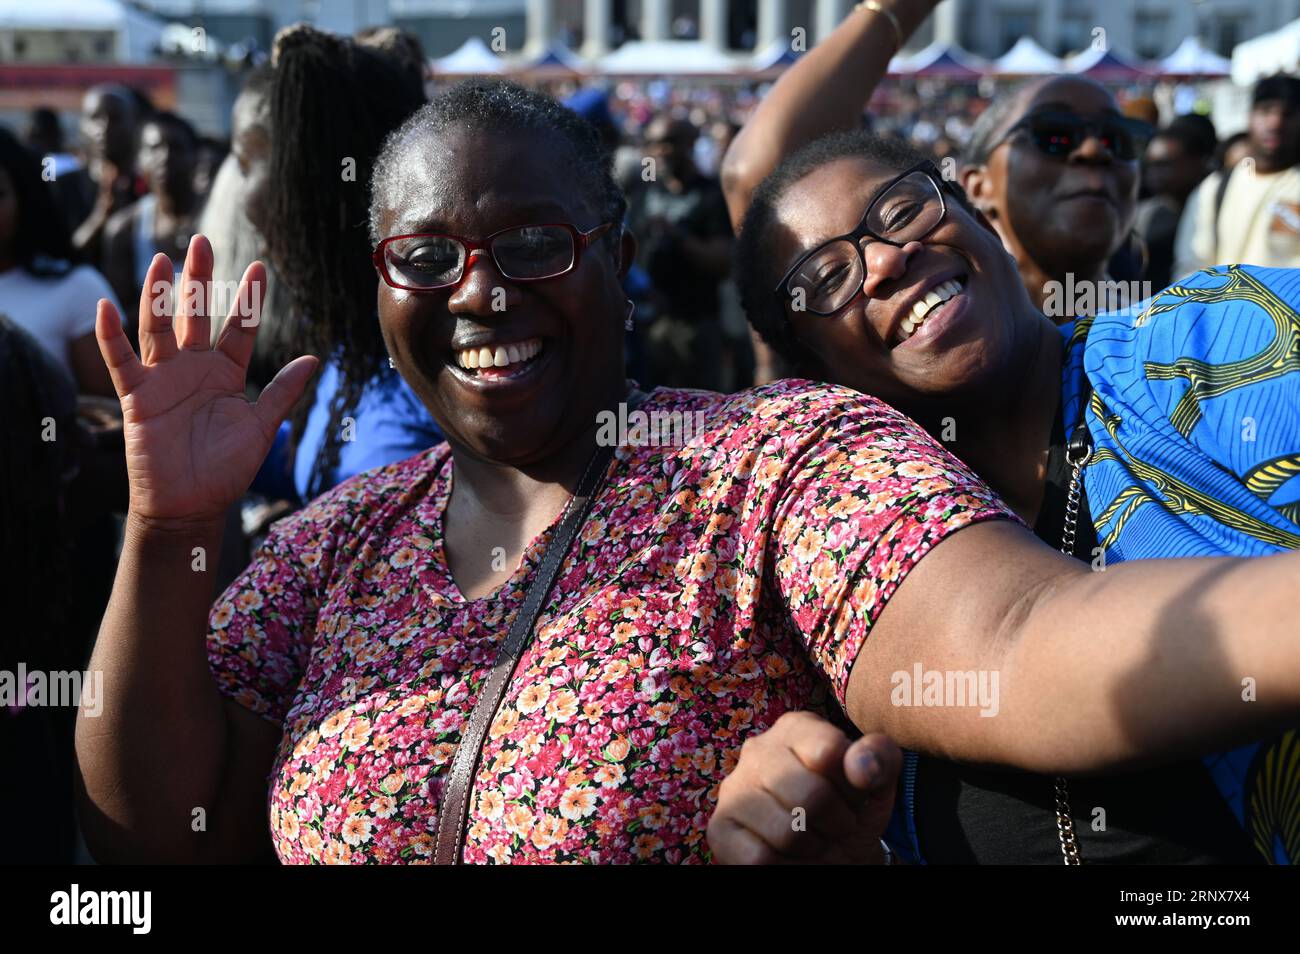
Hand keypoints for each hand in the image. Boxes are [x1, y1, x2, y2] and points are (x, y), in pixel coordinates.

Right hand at [94, 234, 317, 526]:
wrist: (191, 506)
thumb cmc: (226, 469)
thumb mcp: (261, 427)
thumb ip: (283, 392)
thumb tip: (315, 359)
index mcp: (226, 373)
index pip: (239, 328)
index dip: (249, 300)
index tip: (260, 267)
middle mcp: (193, 368)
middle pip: (196, 315)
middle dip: (200, 279)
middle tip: (202, 241)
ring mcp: (163, 379)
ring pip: (159, 328)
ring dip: (159, 295)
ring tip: (163, 260)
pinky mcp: (137, 396)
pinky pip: (121, 361)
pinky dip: (110, 336)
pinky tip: (106, 307)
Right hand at [708, 710, 901, 863]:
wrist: (833, 852)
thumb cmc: (851, 811)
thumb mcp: (876, 783)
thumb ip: (880, 758)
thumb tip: (861, 766)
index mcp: (796, 728)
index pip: (829, 752)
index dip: (852, 786)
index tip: (853, 794)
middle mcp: (758, 750)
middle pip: (811, 796)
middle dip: (837, 822)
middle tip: (836, 825)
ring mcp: (733, 789)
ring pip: (787, 832)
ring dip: (814, 848)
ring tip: (813, 839)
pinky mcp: (719, 828)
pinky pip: (759, 859)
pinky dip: (788, 867)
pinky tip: (788, 856)